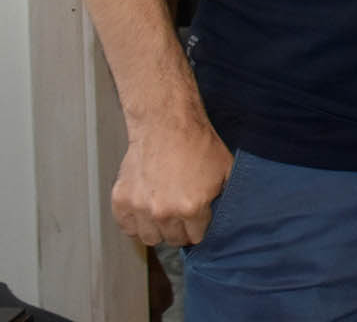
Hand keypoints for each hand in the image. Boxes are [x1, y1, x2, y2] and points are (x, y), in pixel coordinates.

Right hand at [113, 110, 231, 245]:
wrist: (167, 124)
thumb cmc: (198, 143)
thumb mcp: (226, 171)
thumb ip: (225, 197)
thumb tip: (227, 212)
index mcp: (192, 208)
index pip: (195, 237)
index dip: (199, 228)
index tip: (198, 222)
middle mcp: (164, 212)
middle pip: (172, 240)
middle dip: (180, 230)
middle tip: (181, 217)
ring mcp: (140, 207)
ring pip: (149, 238)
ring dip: (157, 230)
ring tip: (164, 216)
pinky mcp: (121, 200)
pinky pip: (126, 226)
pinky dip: (135, 223)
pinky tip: (145, 212)